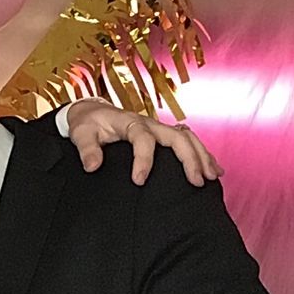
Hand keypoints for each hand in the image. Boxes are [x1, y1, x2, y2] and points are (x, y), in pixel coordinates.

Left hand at [67, 100, 223, 185]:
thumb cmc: (87, 123)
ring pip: (187, 138)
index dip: (143, 160)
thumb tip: (92, 167)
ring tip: (212, 177)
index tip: (139, 181)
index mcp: (129, 122)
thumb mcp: (80, 134)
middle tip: (196, 182)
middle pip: (177, 137)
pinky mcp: (162, 135)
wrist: (91, 112)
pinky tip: (212, 169)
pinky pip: (187, 141)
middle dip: (189, 158)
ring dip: (201, 156)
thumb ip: (86, 149)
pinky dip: (201, 154)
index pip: (142, 138)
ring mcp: (158, 128)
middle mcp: (148, 123)